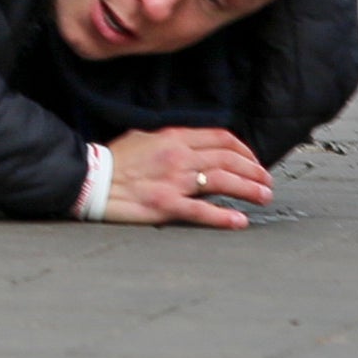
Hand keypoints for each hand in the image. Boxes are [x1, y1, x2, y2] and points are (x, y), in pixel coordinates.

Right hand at [99, 126, 271, 227]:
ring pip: (222, 181)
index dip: (244, 150)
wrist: (90, 179)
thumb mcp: (146, 137)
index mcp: (174, 137)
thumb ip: (172, 139)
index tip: (254, 162)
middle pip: (228, 159)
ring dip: (249, 189)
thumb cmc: (115, 160)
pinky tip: (240, 221)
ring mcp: (173, 181)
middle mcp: (178, 156)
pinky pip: (201, 211)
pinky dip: (224, 216)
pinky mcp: (165, 205)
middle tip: (267, 182)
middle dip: (254, 170)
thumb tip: (195, 144)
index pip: (221, 138)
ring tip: (264, 197)